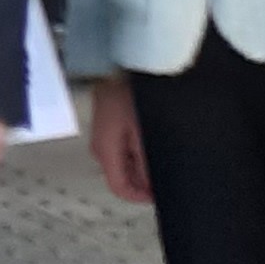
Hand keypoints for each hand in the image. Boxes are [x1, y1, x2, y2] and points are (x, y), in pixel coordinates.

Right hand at [87, 73, 154, 203]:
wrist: (119, 67)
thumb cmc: (130, 95)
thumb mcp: (143, 134)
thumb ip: (146, 164)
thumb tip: (151, 185)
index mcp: (105, 152)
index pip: (120, 188)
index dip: (141, 197)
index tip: (161, 194)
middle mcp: (99, 148)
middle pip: (121, 177)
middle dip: (143, 180)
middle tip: (165, 172)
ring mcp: (102, 136)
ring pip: (123, 163)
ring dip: (141, 165)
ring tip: (160, 153)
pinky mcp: (108, 126)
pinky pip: (122, 148)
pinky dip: (136, 151)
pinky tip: (150, 141)